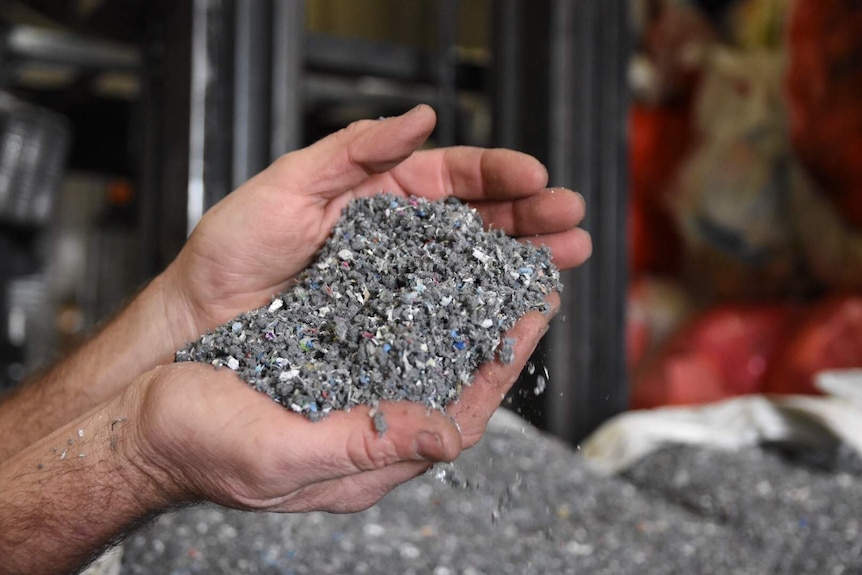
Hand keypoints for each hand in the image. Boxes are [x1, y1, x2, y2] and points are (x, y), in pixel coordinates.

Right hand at [132, 292, 558, 513]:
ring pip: (424, 343)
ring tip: (492, 258)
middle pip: (453, 372)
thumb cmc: (203, 446)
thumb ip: (366, 447)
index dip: (503, 362)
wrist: (144, 420)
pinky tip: (425, 263)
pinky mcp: (325, 355)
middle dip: (497, 325)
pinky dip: (410, 293)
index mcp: (372, 453)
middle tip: (533, 273)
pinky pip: (383, 324)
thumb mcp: (285, 455)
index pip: (461, 411)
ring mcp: (350, 386)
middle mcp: (371, 419)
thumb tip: (448, 439)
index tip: (536, 312)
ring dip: (462, 302)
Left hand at [164, 104, 590, 340]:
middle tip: (573, 222)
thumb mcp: (287, 184)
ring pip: (473, 268)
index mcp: (380, 194)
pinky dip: (485, 310)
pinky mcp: (390, 330)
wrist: (199, 322)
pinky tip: (518, 307)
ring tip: (566, 259)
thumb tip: (419, 118)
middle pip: (478, 222)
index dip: (499, 175)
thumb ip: (354, 149)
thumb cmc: (232, 252)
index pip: (454, 176)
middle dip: (530, 218)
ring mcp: (398, 285)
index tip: (536, 178)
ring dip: (523, 261)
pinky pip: (446, 316)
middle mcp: (398, 238)